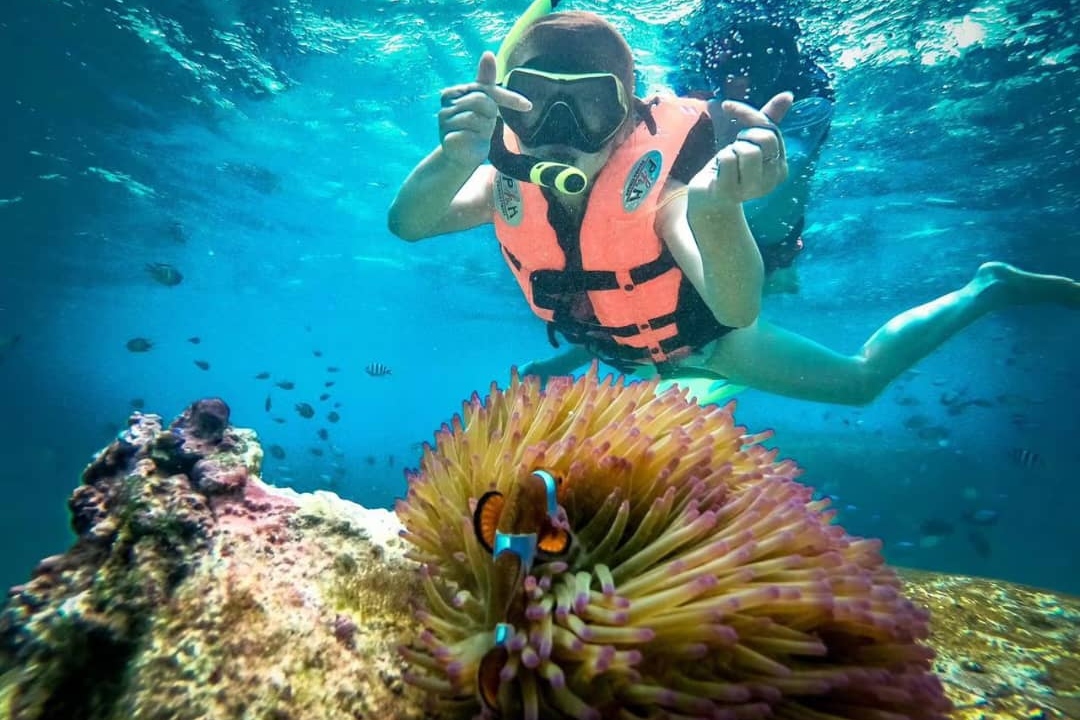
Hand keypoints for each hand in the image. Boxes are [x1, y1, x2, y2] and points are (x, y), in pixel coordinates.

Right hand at [438, 51, 531, 167]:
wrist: (461, 155)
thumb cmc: (475, 125)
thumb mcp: (485, 101)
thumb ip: (485, 79)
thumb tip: (488, 53)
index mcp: (453, 92)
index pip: (486, 89)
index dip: (508, 98)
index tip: (528, 105)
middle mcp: (446, 106)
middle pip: (483, 101)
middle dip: (490, 114)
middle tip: (486, 123)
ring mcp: (445, 123)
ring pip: (478, 120)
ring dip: (484, 129)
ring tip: (477, 133)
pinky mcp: (447, 140)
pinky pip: (471, 136)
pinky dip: (477, 141)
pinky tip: (471, 142)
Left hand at [692, 92, 793, 206]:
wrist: (706, 198)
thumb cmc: (727, 167)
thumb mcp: (745, 140)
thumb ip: (765, 119)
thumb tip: (788, 95)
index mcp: (779, 166)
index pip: (771, 129)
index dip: (749, 114)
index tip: (727, 106)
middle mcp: (771, 181)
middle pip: (765, 139)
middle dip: (742, 136)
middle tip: (732, 149)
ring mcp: (752, 190)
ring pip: (747, 150)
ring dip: (730, 150)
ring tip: (725, 163)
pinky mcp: (729, 193)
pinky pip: (726, 160)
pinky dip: (718, 160)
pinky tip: (716, 173)